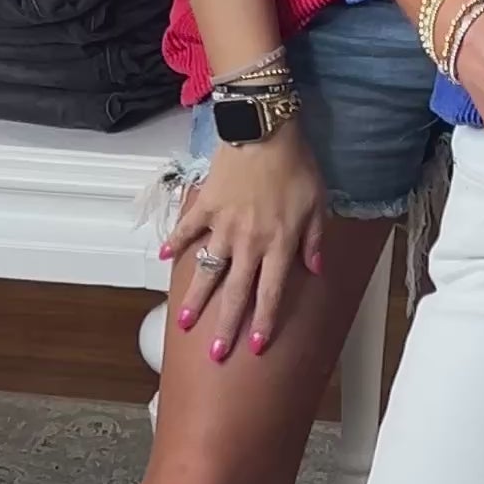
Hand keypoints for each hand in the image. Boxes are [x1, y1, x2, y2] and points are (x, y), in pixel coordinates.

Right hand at [163, 125, 325, 359]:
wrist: (264, 131)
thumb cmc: (296, 166)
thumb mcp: (317, 205)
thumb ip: (314, 240)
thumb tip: (314, 269)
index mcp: (278, 245)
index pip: (270, 294)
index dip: (263, 322)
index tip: (254, 347)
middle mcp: (248, 243)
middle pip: (236, 293)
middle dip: (225, 325)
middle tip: (215, 352)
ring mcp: (223, 226)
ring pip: (208, 269)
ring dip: (196, 297)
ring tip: (183, 321)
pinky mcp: (206, 206)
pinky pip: (188, 229)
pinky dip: (176, 242)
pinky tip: (166, 259)